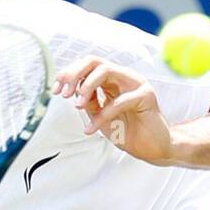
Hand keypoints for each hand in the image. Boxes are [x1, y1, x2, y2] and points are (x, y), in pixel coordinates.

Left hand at [53, 57, 173, 165]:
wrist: (153, 148)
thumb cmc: (129, 132)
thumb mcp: (101, 117)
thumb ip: (90, 103)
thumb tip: (73, 92)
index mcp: (112, 80)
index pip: (88, 66)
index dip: (69, 74)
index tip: (56, 89)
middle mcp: (123, 77)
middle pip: (94, 62)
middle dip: (74, 74)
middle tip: (64, 93)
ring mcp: (135, 84)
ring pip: (106, 70)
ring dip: (86, 86)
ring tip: (77, 105)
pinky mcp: (145, 96)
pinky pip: (119, 101)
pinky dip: (102, 115)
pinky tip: (91, 129)